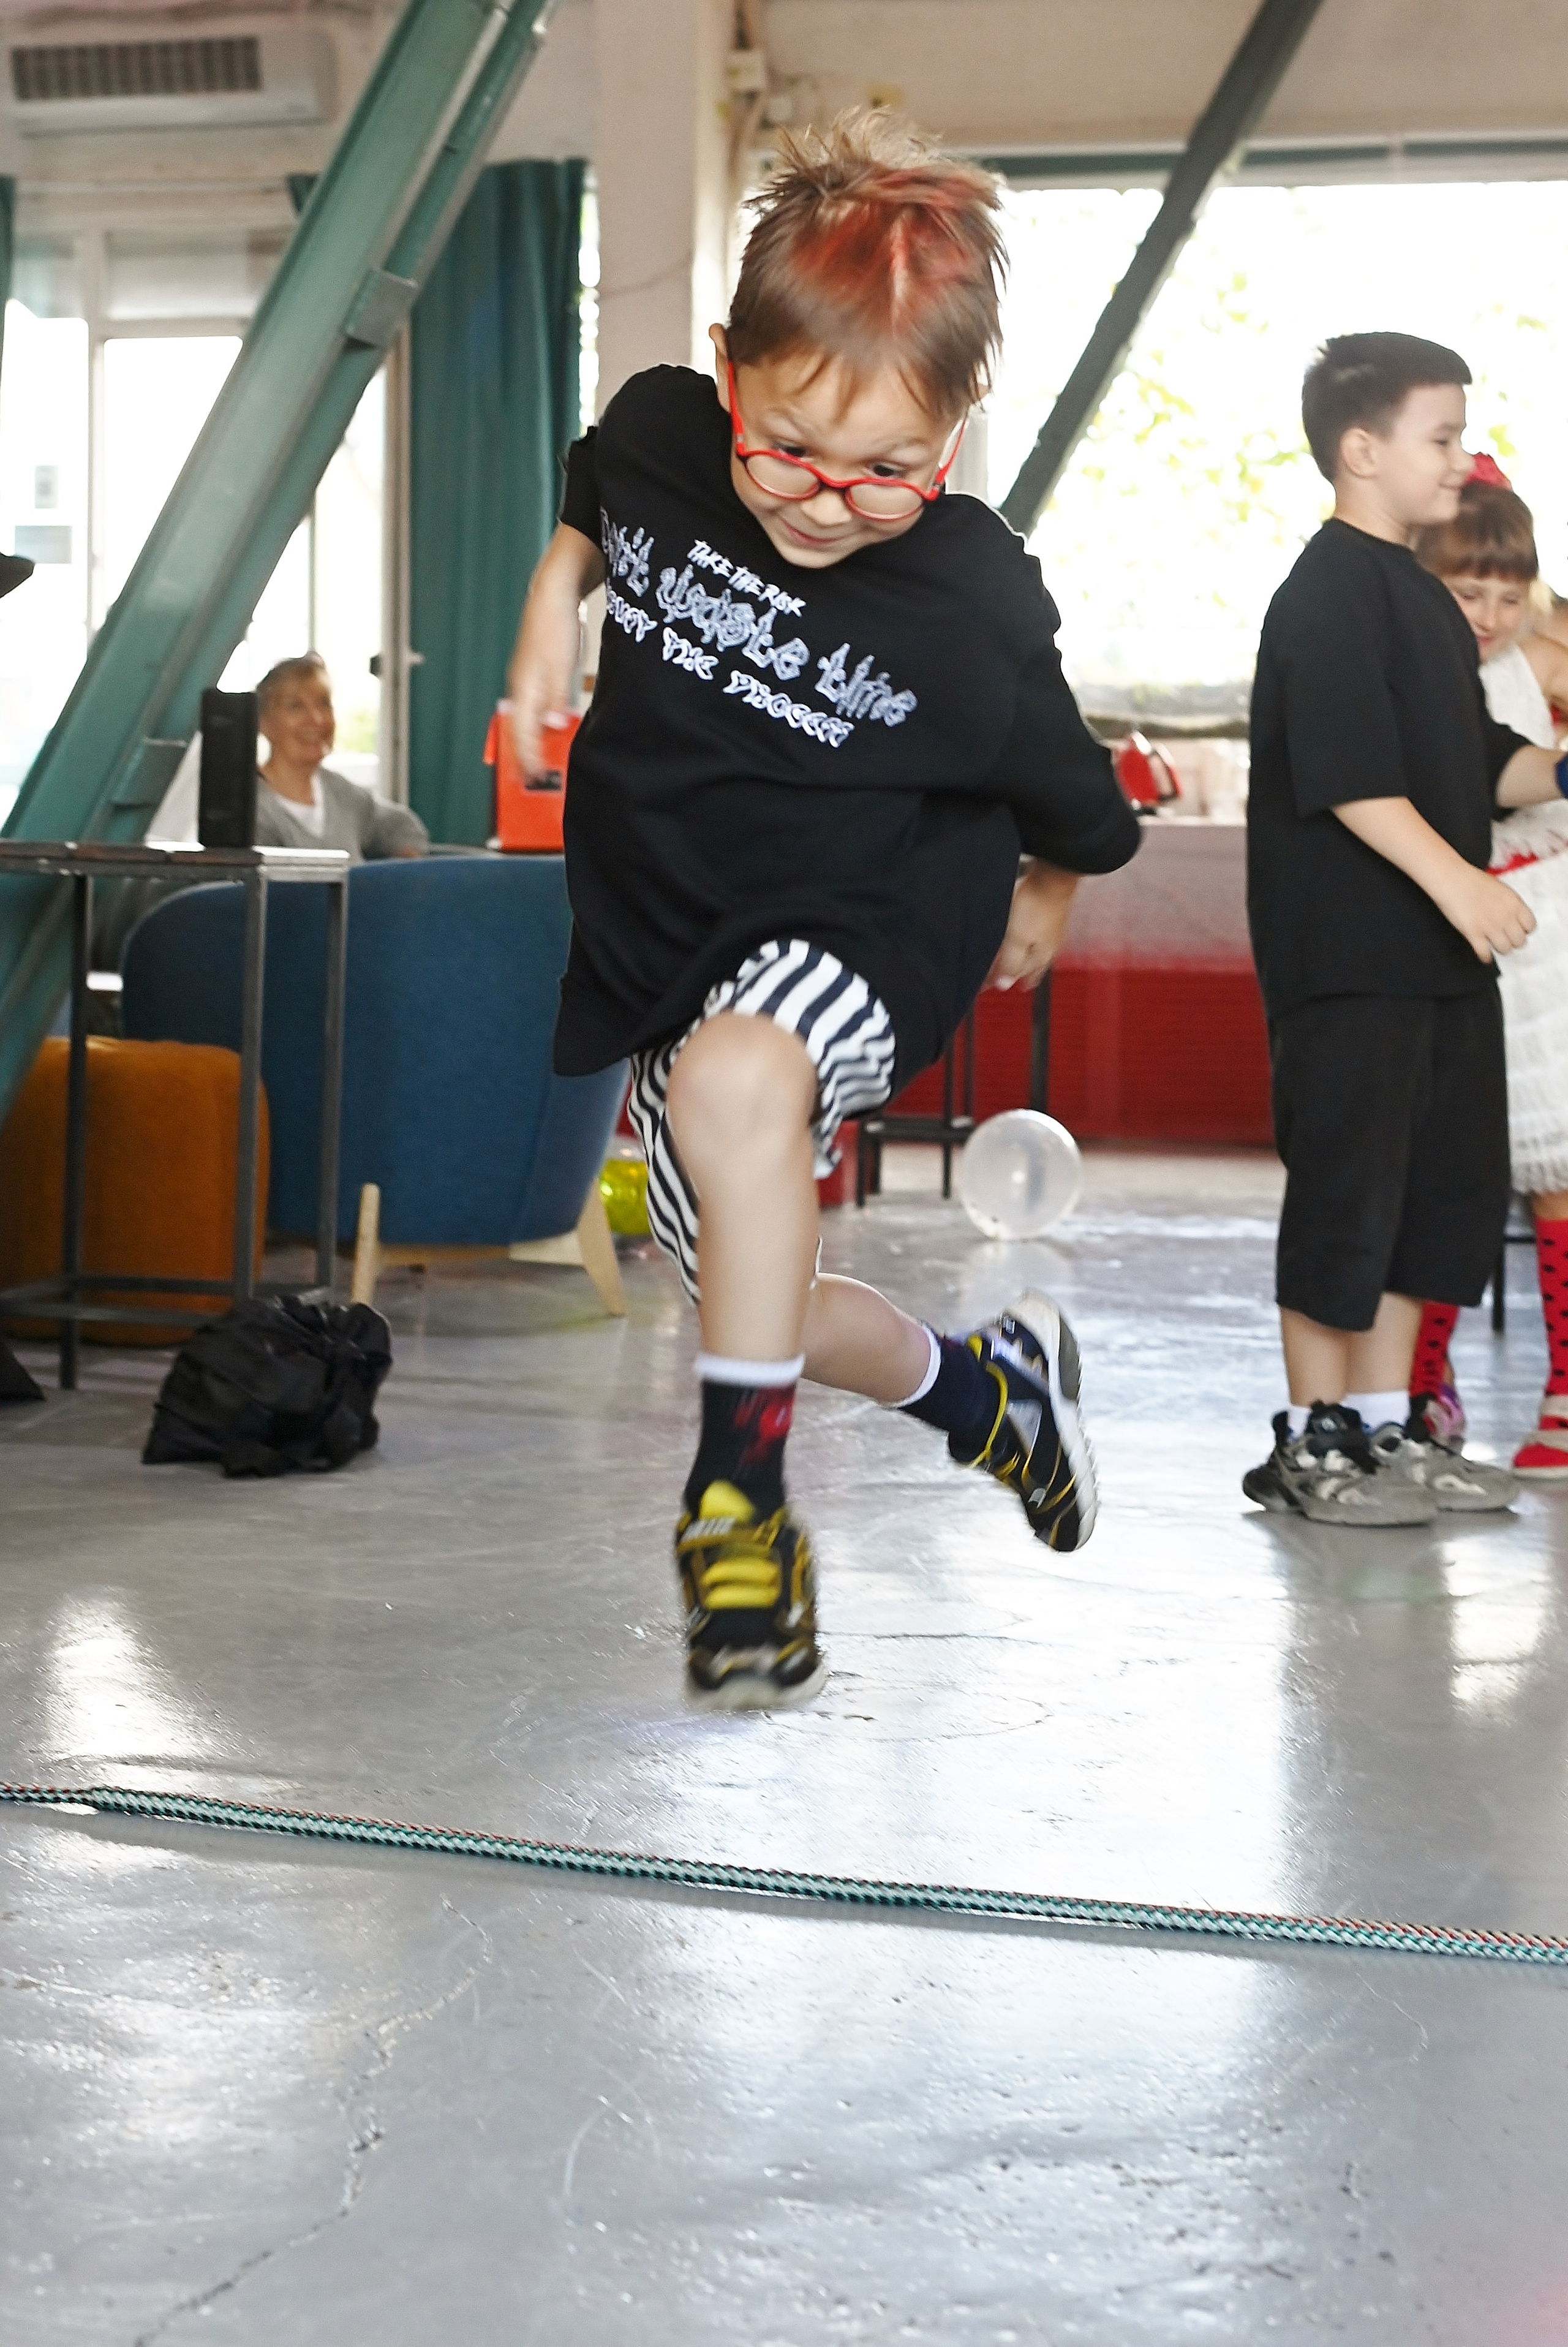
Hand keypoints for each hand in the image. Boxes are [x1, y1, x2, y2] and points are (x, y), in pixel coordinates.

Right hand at [508, 601, 579, 779]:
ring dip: (531, 741)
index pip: (521, 733)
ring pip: (525, 719)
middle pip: (518, 730)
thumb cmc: (555, 624)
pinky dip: (538, 724)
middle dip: (524, 755)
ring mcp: (526, 679)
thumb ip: (557, 698)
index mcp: (523, 687)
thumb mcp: (561, 665)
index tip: (536, 777)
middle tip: (534, 778)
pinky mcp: (535, 673)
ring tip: (539, 761)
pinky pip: (533, 707)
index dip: (528, 758)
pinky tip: (549, 729)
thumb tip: (553, 724)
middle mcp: (520, 686)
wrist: (554, 594)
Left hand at [986, 861, 1079, 990]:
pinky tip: (1024, 941)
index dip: (998, 981)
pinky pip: (1036, 940)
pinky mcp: (1049, 918)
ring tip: (1015, 969)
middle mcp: (1048, 949)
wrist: (1054, 876)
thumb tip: (1003, 985)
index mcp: (1040, 958)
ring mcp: (1050, 933)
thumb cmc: (1036, 906)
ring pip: (1034, 955)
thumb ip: (1010, 962)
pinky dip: (1027, 946)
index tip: (984, 985)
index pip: (1016, 976)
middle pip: (1029, 970)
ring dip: (1022, 963)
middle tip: (1003, 983)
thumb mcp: (1016, 939)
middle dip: (1015, 976)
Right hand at [1438, 865, 1535, 961]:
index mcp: (1514, 903)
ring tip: (1494, 945)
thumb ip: (1509, 904)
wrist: (1451, 879)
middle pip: (1519, 941)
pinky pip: (1485, 953)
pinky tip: (1483, 954)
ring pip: (1504, 949)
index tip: (1519, 931)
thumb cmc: (1472, 880)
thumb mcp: (1500, 889)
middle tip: (1506, 939)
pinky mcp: (1473, 934)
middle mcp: (1505, 916)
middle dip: (1513, 941)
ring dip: (1499, 948)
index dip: (1524, 930)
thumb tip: (1512, 918)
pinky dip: (1485, 956)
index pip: (1530, 926)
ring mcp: (1490, 926)